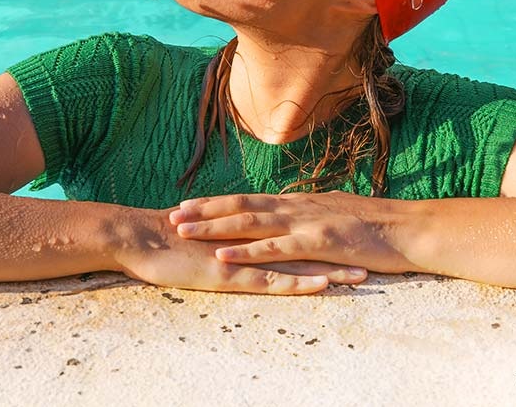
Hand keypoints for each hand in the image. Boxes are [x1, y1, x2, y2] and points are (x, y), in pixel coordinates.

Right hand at [113, 206, 367, 294]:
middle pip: (307, 244)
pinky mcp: (230, 274)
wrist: (139, 235)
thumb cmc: (170, 237)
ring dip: (330, 269)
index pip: (298, 230)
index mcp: (252, 229)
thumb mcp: (212, 233)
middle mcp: (254, 239)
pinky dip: (298, 284)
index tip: (359, 236)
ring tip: (363, 275)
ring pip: (297, 264)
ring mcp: (244, 255)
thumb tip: (250, 235)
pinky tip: (320, 286)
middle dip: (341, 250)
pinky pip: (270, 281)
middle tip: (376, 254)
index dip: (329, 233)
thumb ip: (235, 234)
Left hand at [168, 191, 411, 273]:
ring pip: (250, 223)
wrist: (408, 228)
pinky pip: (274, 248)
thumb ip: (310, 216)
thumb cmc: (377, 225)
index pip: (250, 199)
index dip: (217, 202)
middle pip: (241, 205)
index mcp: (300, 202)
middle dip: (204, 210)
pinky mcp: (317, 243)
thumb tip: (292, 218)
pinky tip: (223, 256)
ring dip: (213, 227)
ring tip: (183, 229)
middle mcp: (296, 206)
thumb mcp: (336, 214)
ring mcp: (305, 223)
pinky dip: (245, 252)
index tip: (188, 203)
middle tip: (171, 213)